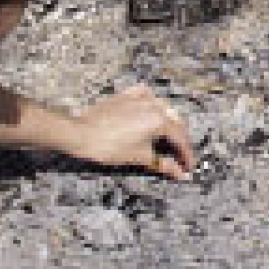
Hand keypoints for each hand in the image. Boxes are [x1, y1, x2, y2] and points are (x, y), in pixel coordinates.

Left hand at [71, 84, 193, 178]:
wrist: (79, 133)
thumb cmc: (108, 147)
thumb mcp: (139, 157)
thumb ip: (163, 164)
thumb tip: (180, 173)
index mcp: (160, 120)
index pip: (180, 140)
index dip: (186, 156)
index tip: (189, 169)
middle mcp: (154, 104)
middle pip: (175, 124)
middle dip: (179, 141)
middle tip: (180, 158)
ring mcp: (140, 97)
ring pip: (163, 108)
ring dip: (169, 123)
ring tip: (168, 138)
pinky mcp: (126, 95)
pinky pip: (147, 96)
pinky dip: (153, 105)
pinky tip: (151, 111)